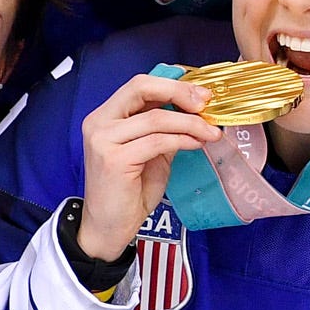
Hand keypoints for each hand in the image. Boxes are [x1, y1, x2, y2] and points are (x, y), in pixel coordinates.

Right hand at [76, 72, 219, 259]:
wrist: (109, 226)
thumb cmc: (129, 190)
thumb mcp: (151, 151)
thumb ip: (165, 129)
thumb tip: (197, 110)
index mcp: (106, 116)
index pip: (140, 84)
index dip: (173, 84)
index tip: (202, 94)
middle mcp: (99, 122)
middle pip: (142, 88)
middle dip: (179, 92)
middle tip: (206, 104)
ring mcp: (103, 140)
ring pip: (156, 118)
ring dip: (190, 123)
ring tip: (210, 132)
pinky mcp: (114, 159)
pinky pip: (158, 141)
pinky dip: (182, 139)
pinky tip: (196, 144)